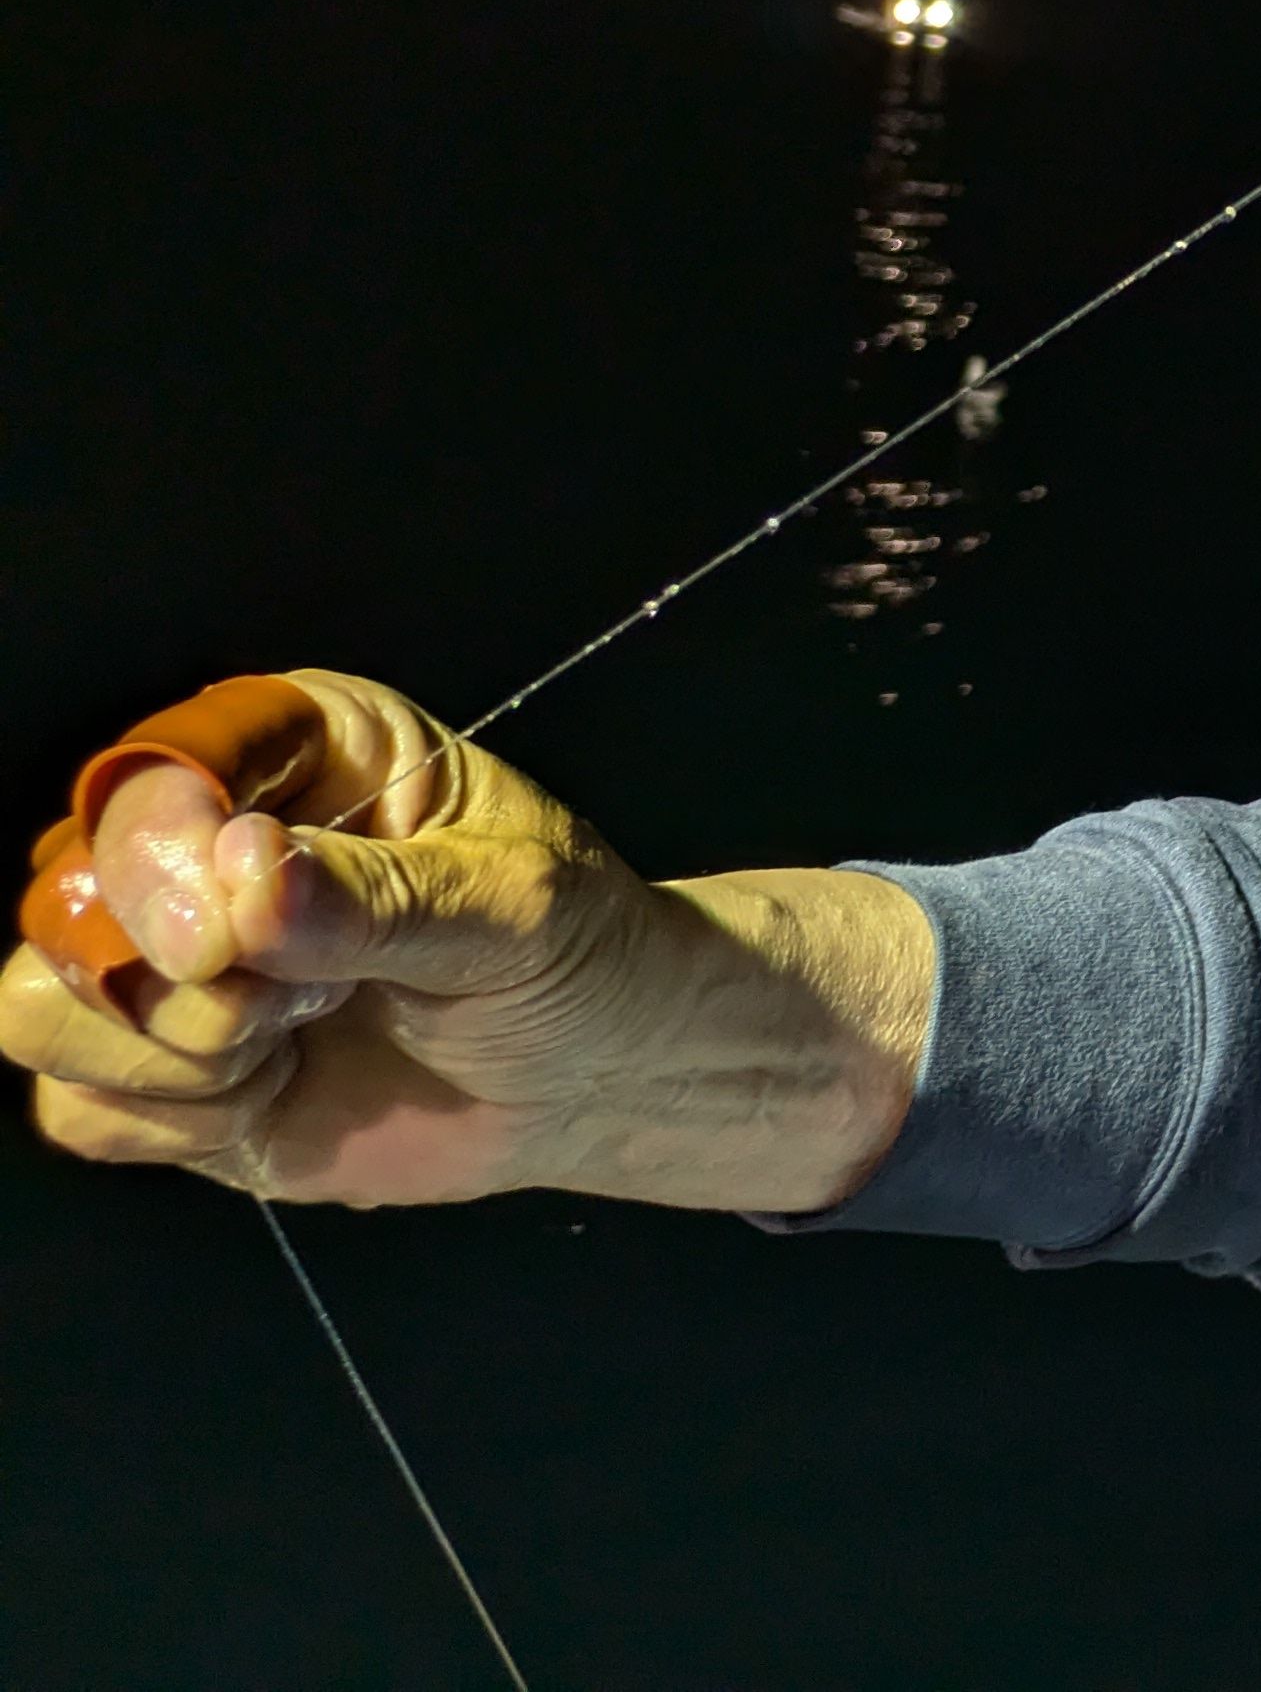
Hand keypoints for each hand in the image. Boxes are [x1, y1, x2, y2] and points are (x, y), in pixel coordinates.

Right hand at [2, 670, 933, 1214]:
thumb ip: (377, 899)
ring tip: (296, 1035)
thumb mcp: (511, 908)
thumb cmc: (574, 954)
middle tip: (297, 1002)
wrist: (594, 1074)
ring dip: (169, 1051)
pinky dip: (170, 1122)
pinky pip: (76, 1108)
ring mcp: (163, 961)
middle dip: (169, 977)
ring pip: (38, 1007)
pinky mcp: (154, 1072)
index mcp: (293, 749)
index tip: (229, 940)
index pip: (152, 779)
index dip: (158, 858)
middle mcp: (204, 841)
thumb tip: (242, 876)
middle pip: (65, 897)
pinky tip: (270, 1094)